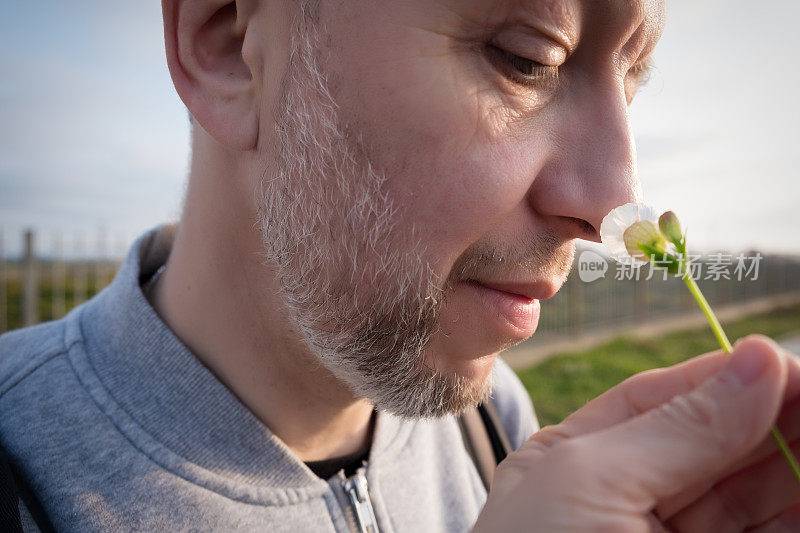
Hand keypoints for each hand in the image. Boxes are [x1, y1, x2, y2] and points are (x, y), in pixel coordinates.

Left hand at [473, 335, 799, 531]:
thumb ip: (678, 429)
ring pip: (753, 494)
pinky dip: (796, 514)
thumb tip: (759, 357)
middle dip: (773, 419)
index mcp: (579, 460)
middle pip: (718, 443)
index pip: (664, 400)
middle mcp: (628, 499)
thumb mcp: (590, 484)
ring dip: (794, 465)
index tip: (788, 364)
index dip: (729, 377)